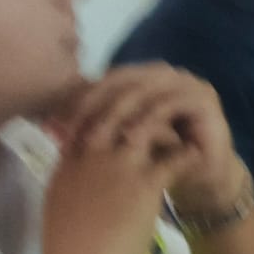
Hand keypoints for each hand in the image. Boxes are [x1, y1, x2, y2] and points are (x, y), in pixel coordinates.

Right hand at [43, 112, 193, 253]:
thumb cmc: (69, 252)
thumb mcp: (61, 208)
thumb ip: (73, 185)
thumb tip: (88, 177)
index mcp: (68, 164)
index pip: (92, 121)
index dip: (115, 116)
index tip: (135, 120)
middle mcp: (91, 157)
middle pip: (120, 115)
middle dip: (143, 112)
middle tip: (165, 117)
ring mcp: (117, 167)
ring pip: (149, 127)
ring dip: (169, 129)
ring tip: (184, 134)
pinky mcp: (144, 184)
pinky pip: (175, 157)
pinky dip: (188, 155)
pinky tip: (197, 157)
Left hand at [63, 65, 241, 216]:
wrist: (203, 180)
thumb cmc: (160, 161)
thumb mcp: (120, 142)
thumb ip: (92, 127)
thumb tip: (48, 124)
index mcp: (144, 77)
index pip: (105, 80)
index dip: (79, 100)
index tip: (55, 125)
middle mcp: (166, 74)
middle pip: (122, 80)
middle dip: (94, 105)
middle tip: (73, 130)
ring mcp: (188, 83)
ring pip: (144, 89)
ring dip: (118, 112)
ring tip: (98, 136)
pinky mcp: (205, 99)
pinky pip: (170, 104)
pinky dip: (149, 120)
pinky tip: (131, 139)